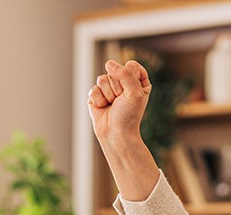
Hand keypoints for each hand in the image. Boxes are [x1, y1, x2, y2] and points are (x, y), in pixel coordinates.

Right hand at [86, 60, 158, 201]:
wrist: (116, 134)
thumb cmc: (129, 115)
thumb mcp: (134, 92)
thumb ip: (125, 74)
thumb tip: (108, 64)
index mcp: (137, 80)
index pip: (131, 66)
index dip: (129, 78)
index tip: (132, 93)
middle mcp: (123, 83)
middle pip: (114, 72)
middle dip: (117, 88)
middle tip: (120, 102)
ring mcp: (108, 89)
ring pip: (102, 79)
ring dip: (107, 95)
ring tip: (112, 105)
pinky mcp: (96, 96)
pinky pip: (93, 89)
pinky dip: (98, 100)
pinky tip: (103, 108)